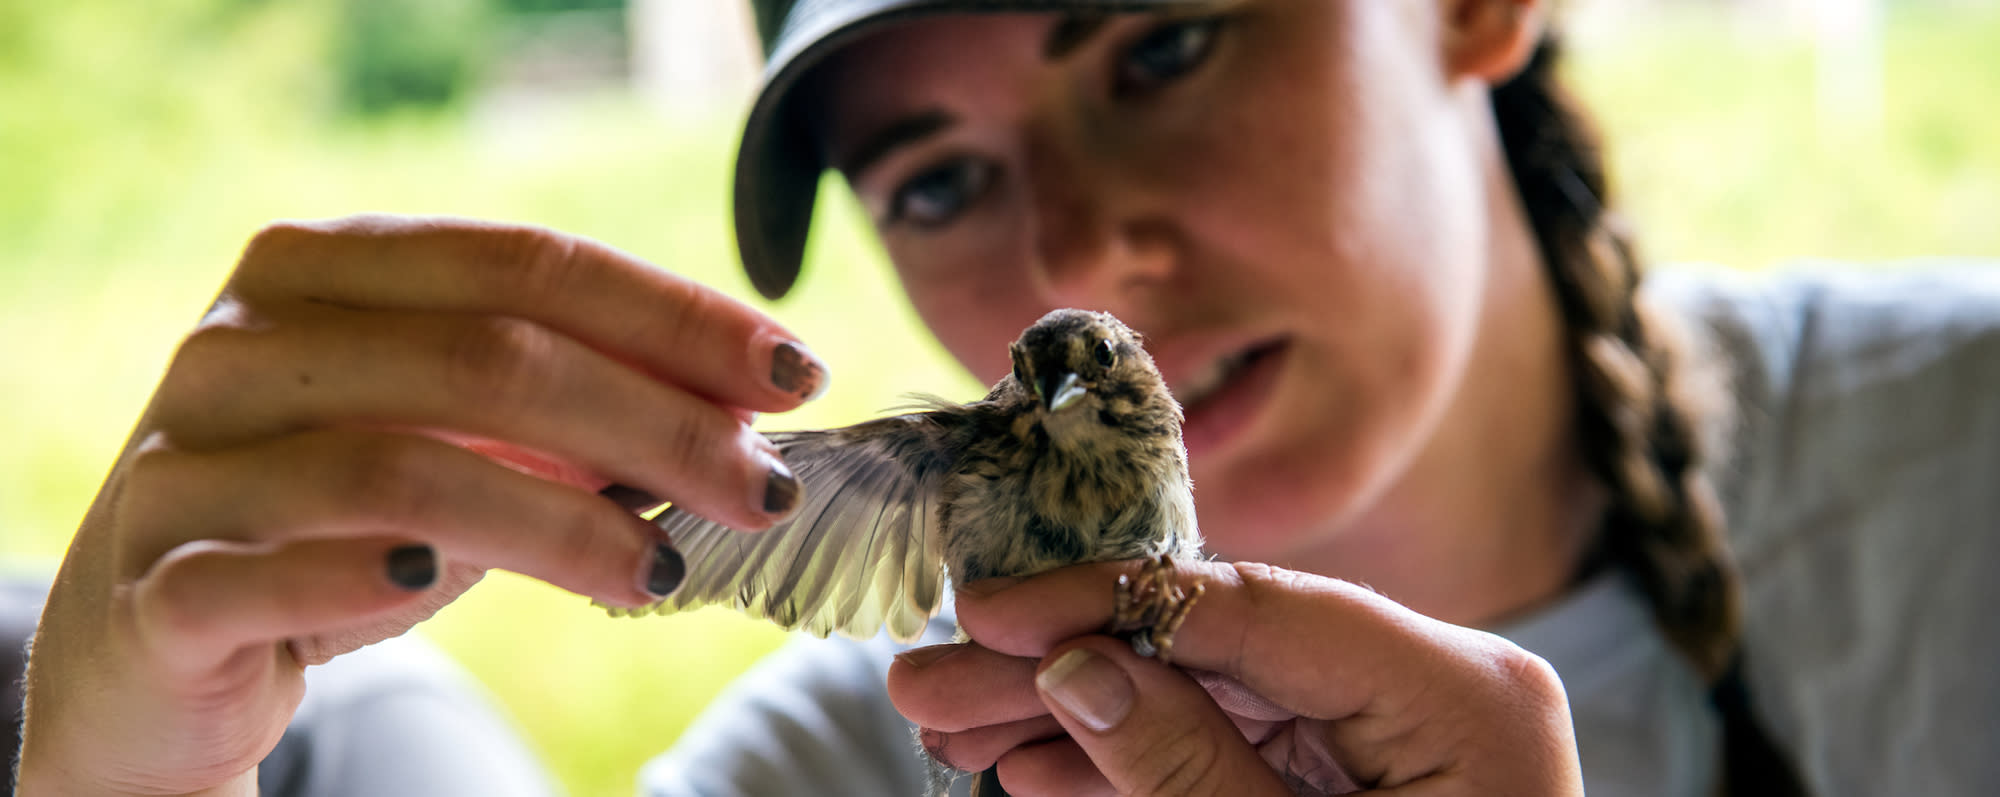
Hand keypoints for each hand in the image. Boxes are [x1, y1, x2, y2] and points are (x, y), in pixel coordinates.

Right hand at [18, 215, 820, 794]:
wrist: (154, 642)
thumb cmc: (335, 522)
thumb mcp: (455, 442)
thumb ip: (566, 407)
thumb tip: (744, 407)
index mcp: (323, 269)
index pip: (529, 264)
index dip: (674, 317)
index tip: (793, 373)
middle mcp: (245, 342)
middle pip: (488, 357)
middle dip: (655, 423)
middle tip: (763, 489)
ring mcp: (187, 458)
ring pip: (401, 466)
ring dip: (561, 521)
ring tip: (664, 566)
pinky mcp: (157, 582)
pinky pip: (273, 570)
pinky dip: (373, 577)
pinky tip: (440, 585)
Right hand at [889, 560, 1582, 795]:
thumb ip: (1187, 772)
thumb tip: (1074, 670)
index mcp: (1461, 695)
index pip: (1254, 606)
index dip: (1107, 599)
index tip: (987, 612)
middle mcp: (1430, 690)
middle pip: (1212, 650)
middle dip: (1062, 668)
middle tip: (928, 682)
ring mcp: (1391, 736)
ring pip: (1203, 699)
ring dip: (1075, 718)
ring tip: (953, 729)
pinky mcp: (1353, 783)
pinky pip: (1228, 751)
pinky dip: (1131, 766)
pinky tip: (1032, 771)